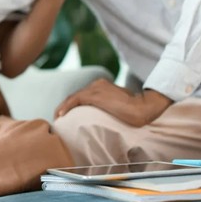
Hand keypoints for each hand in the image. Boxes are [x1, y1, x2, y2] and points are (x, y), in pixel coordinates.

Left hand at [54, 78, 172, 126]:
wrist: (143, 108)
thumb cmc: (136, 110)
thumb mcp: (120, 105)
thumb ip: (110, 106)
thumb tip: (106, 116)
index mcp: (102, 85)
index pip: (83, 94)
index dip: (73, 104)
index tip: (67, 114)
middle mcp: (97, 84)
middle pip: (76, 95)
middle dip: (66, 106)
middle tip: (59, 117)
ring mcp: (95, 88)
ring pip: (73, 97)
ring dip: (63, 107)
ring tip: (57, 117)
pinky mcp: (95, 95)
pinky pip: (75, 100)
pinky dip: (66, 107)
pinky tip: (61, 115)